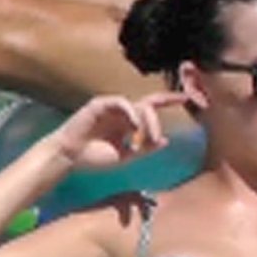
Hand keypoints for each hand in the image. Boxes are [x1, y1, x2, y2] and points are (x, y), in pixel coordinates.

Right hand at [46, 92, 182, 170]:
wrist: (71, 158)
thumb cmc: (95, 158)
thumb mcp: (126, 156)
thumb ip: (146, 148)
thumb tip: (167, 141)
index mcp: (129, 123)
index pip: (153, 107)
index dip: (169, 100)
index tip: (186, 98)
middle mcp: (123, 112)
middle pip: (149, 107)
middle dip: (155, 123)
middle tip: (154, 140)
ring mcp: (112, 107)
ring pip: (138, 106)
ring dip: (145, 122)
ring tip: (141, 140)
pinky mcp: (100, 104)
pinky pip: (121, 102)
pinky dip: (130, 113)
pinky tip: (132, 126)